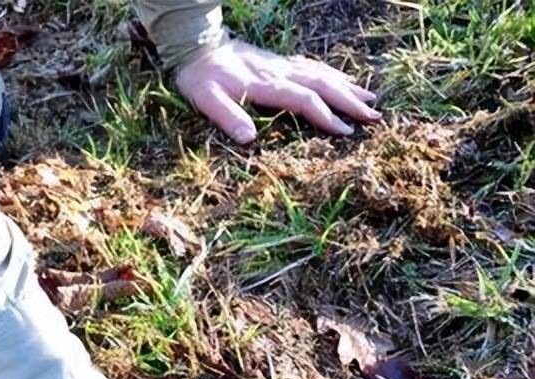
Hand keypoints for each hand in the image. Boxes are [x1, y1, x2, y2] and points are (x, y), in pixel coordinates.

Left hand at [176, 39, 380, 143]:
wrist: (197, 46)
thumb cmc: (200, 77)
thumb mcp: (206, 99)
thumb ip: (228, 116)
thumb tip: (249, 140)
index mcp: (266, 84)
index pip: (304, 99)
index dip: (326, 116)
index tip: (347, 131)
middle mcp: (280, 72)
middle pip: (322, 85)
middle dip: (349, 102)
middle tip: (374, 117)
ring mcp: (282, 65)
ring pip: (322, 74)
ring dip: (347, 87)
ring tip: (371, 99)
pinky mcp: (280, 62)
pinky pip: (313, 67)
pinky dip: (333, 75)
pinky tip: (345, 80)